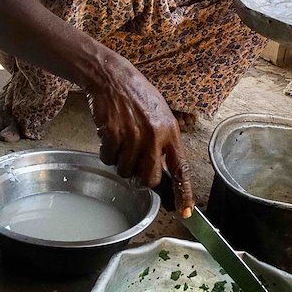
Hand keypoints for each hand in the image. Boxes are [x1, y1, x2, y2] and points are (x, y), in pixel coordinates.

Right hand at [88, 55, 193, 216]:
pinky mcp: (112, 135)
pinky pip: (107, 159)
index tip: (185, 213)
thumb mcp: (161, 115)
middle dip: (141, 178)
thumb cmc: (138, 97)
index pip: (181, 169)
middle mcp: (154, 136)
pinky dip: (106, 151)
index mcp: (170, 132)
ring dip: (121, 161)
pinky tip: (109, 134)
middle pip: (149, 179)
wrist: (112, 78)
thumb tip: (165, 172)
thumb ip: (165, 142)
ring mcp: (132, 136)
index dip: (184, 193)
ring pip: (125, 171)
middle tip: (135, 162)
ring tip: (122, 140)